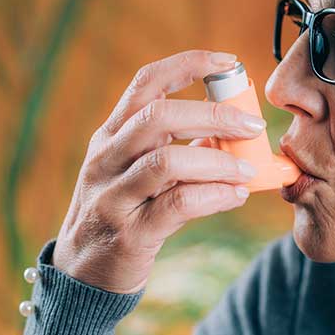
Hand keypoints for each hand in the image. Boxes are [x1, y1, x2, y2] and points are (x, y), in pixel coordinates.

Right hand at [52, 50, 265, 293]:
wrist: (82, 273)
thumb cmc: (123, 212)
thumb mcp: (140, 172)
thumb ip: (182, 149)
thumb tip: (236, 133)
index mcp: (111, 134)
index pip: (146, 83)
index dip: (188, 64)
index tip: (228, 61)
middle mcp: (106, 158)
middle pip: (158, 117)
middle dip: (213, 115)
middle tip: (252, 126)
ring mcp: (113, 195)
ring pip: (167, 162)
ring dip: (218, 162)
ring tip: (248, 170)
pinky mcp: (129, 233)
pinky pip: (176, 205)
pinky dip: (213, 196)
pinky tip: (235, 195)